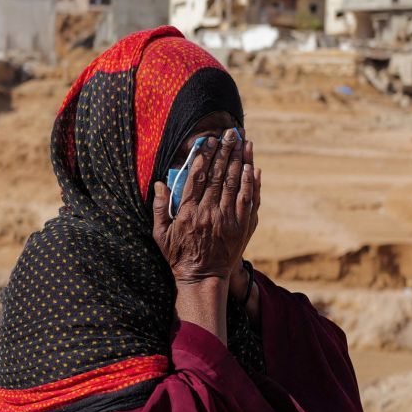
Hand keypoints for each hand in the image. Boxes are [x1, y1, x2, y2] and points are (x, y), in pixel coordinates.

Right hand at [152, 130, 259, 285]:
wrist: (203, 278)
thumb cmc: (179, 255)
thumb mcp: (160, 234)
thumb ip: (158, 208)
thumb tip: (160, 184)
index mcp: (188, 212)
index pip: (197, 177)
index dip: (204, 156)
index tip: (208, 141)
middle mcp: (209, 213)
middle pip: (218, 175)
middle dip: (225, 151)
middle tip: (230, 133)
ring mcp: (227, 220)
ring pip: (234, 184)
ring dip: (240, 160)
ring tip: (243, 141)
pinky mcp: (242, 227)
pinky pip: (247, 200)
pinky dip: (251, 183)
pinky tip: (253, 167)